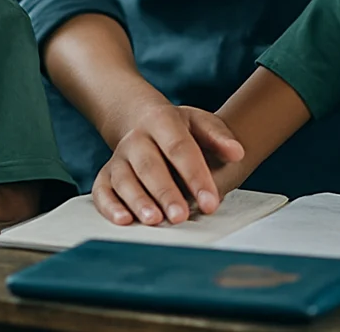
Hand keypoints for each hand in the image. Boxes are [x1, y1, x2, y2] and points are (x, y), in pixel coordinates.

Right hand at [91, 103, 244, 226]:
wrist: (139, 120)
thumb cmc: (177, 128)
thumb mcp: (198, 122)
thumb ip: (218, 136)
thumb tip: (238, 153)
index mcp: (162, 121)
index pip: (181, 149)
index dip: (196, 176)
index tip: (211, 202)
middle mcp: (137, 139)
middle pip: (150, 167)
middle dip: (166, 193)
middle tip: (181, 216)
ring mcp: (118, 157)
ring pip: (125, 180)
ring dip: (139, 201)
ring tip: (154, 221)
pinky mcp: (105, 175)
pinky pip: (102, 191)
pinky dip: (110, 207)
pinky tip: (124, 221)